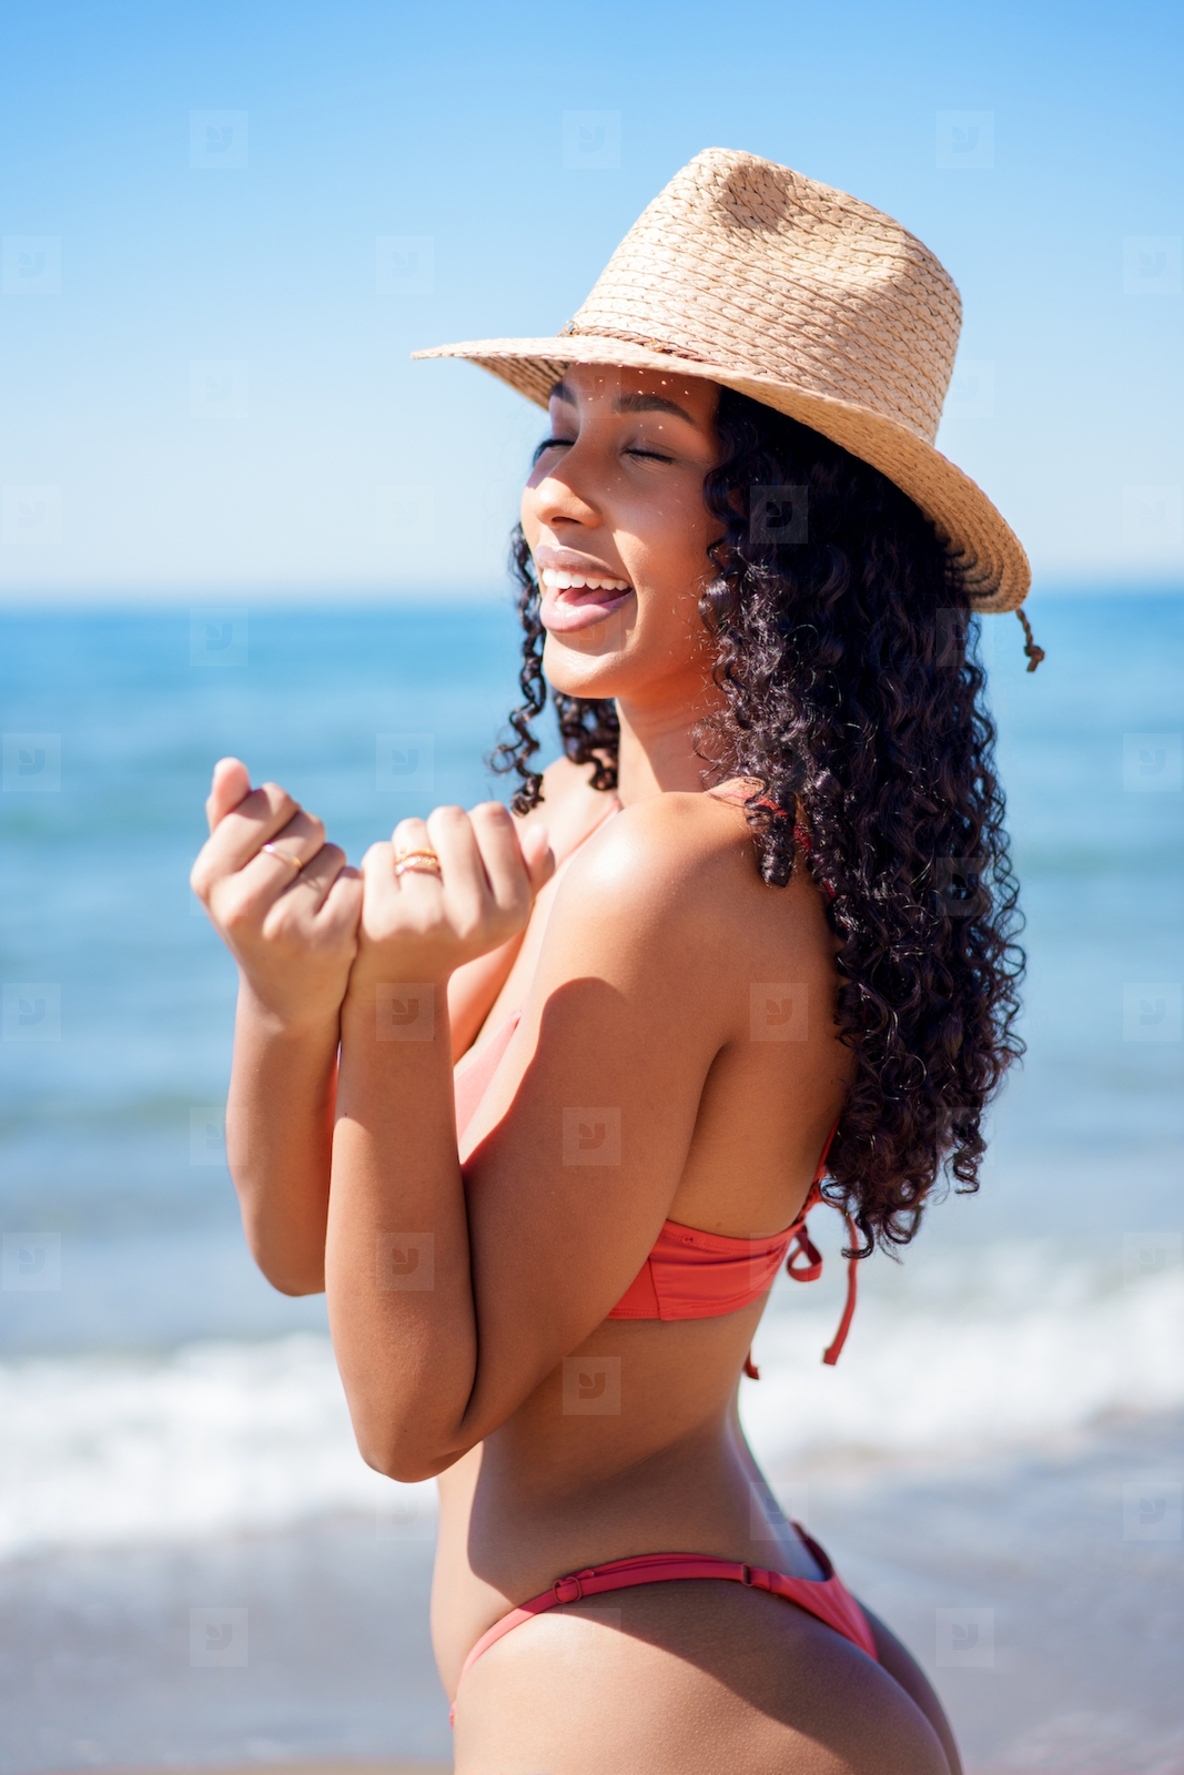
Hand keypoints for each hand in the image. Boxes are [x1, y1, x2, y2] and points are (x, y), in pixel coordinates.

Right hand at [190, 757, 362, 1031]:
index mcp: (209, 875)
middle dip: (310, 841)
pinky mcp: (326, 940)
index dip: (283, 813)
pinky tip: (334, 918)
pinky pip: (356, 881)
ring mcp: (283, 924)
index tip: (273, 846)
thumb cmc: (257, 914)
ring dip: (332, 867)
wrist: (285, 995)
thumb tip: (229, 764)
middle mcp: (240, 902)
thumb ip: (228, 814)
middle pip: (306, 824)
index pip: (268, 800)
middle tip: (295, 880)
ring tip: (311, 901)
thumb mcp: (232, 869)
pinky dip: (352, 892)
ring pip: (335, 852)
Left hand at [347, 802, 553, 996]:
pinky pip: (380, 853)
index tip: (468, 858)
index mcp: (514, 909)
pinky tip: (386, 894)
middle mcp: (476, 916)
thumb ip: (534, 870)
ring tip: (413, 882)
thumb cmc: (460, 931)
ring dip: (407, 846)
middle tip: (436, 868)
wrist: (405, 983)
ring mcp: (428, 917)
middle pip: (451, 818)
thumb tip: (540, 829)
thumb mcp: (507, 909)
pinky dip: (380, 865)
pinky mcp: (384, 919)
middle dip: (438, 832)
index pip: (492, 815)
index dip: (474, 827)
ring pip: (411, 830)